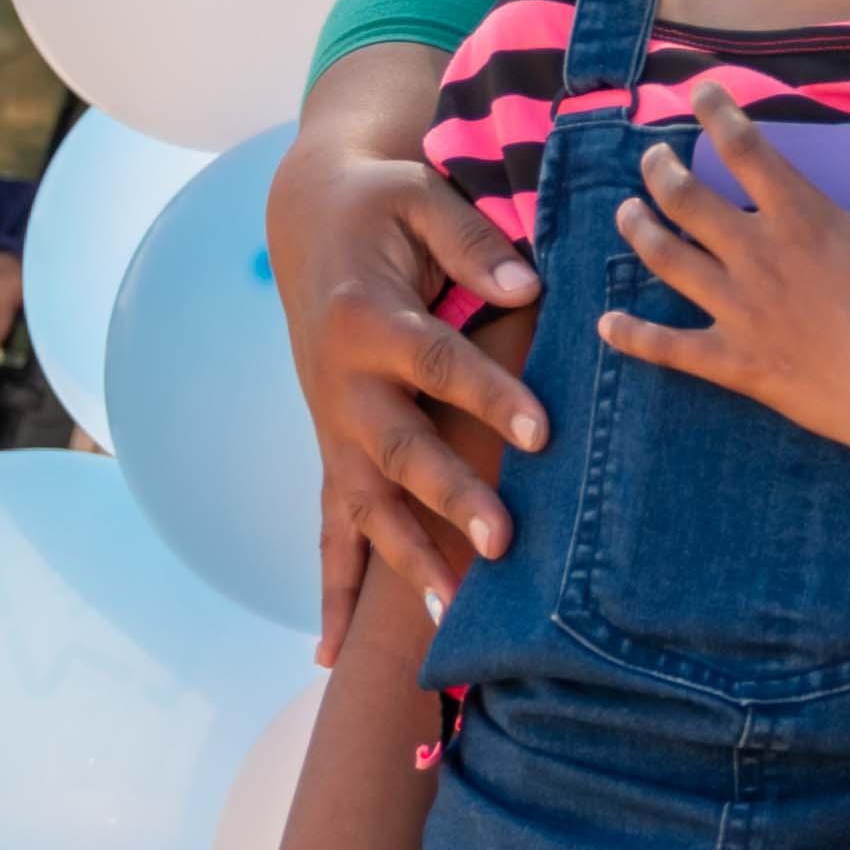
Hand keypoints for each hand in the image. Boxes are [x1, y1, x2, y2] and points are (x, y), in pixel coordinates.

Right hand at [267, 55, 546, 662]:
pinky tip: (333, 655)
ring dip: (405, 562)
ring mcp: (332, 425)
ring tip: (449, 616)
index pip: (439, 366)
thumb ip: (472, 240)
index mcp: (368, 318)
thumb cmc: (379, 204)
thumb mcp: (418, 195)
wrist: (307, 218)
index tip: (542, 435)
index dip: (490, 398)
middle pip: (400, 452)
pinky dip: (333, 592)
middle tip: (504, 541)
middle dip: (450, 500)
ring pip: (366, 507)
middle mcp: (342, 384)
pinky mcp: (333, 448)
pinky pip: (330, 530)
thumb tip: (528, 286)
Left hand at [596, 91, 849, 469]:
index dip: (716, 113)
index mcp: (803, 216)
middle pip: (688, 201)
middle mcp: (759, 255)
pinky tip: (607, 325)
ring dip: (639, 232)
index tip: (699, 92)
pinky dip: (634, 336)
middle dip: (661, 171)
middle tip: (652, 157)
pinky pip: (670, 348)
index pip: (744, 149)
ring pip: (667, 261)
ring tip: (626, 213)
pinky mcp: (736, 364)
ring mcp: (740, 311)